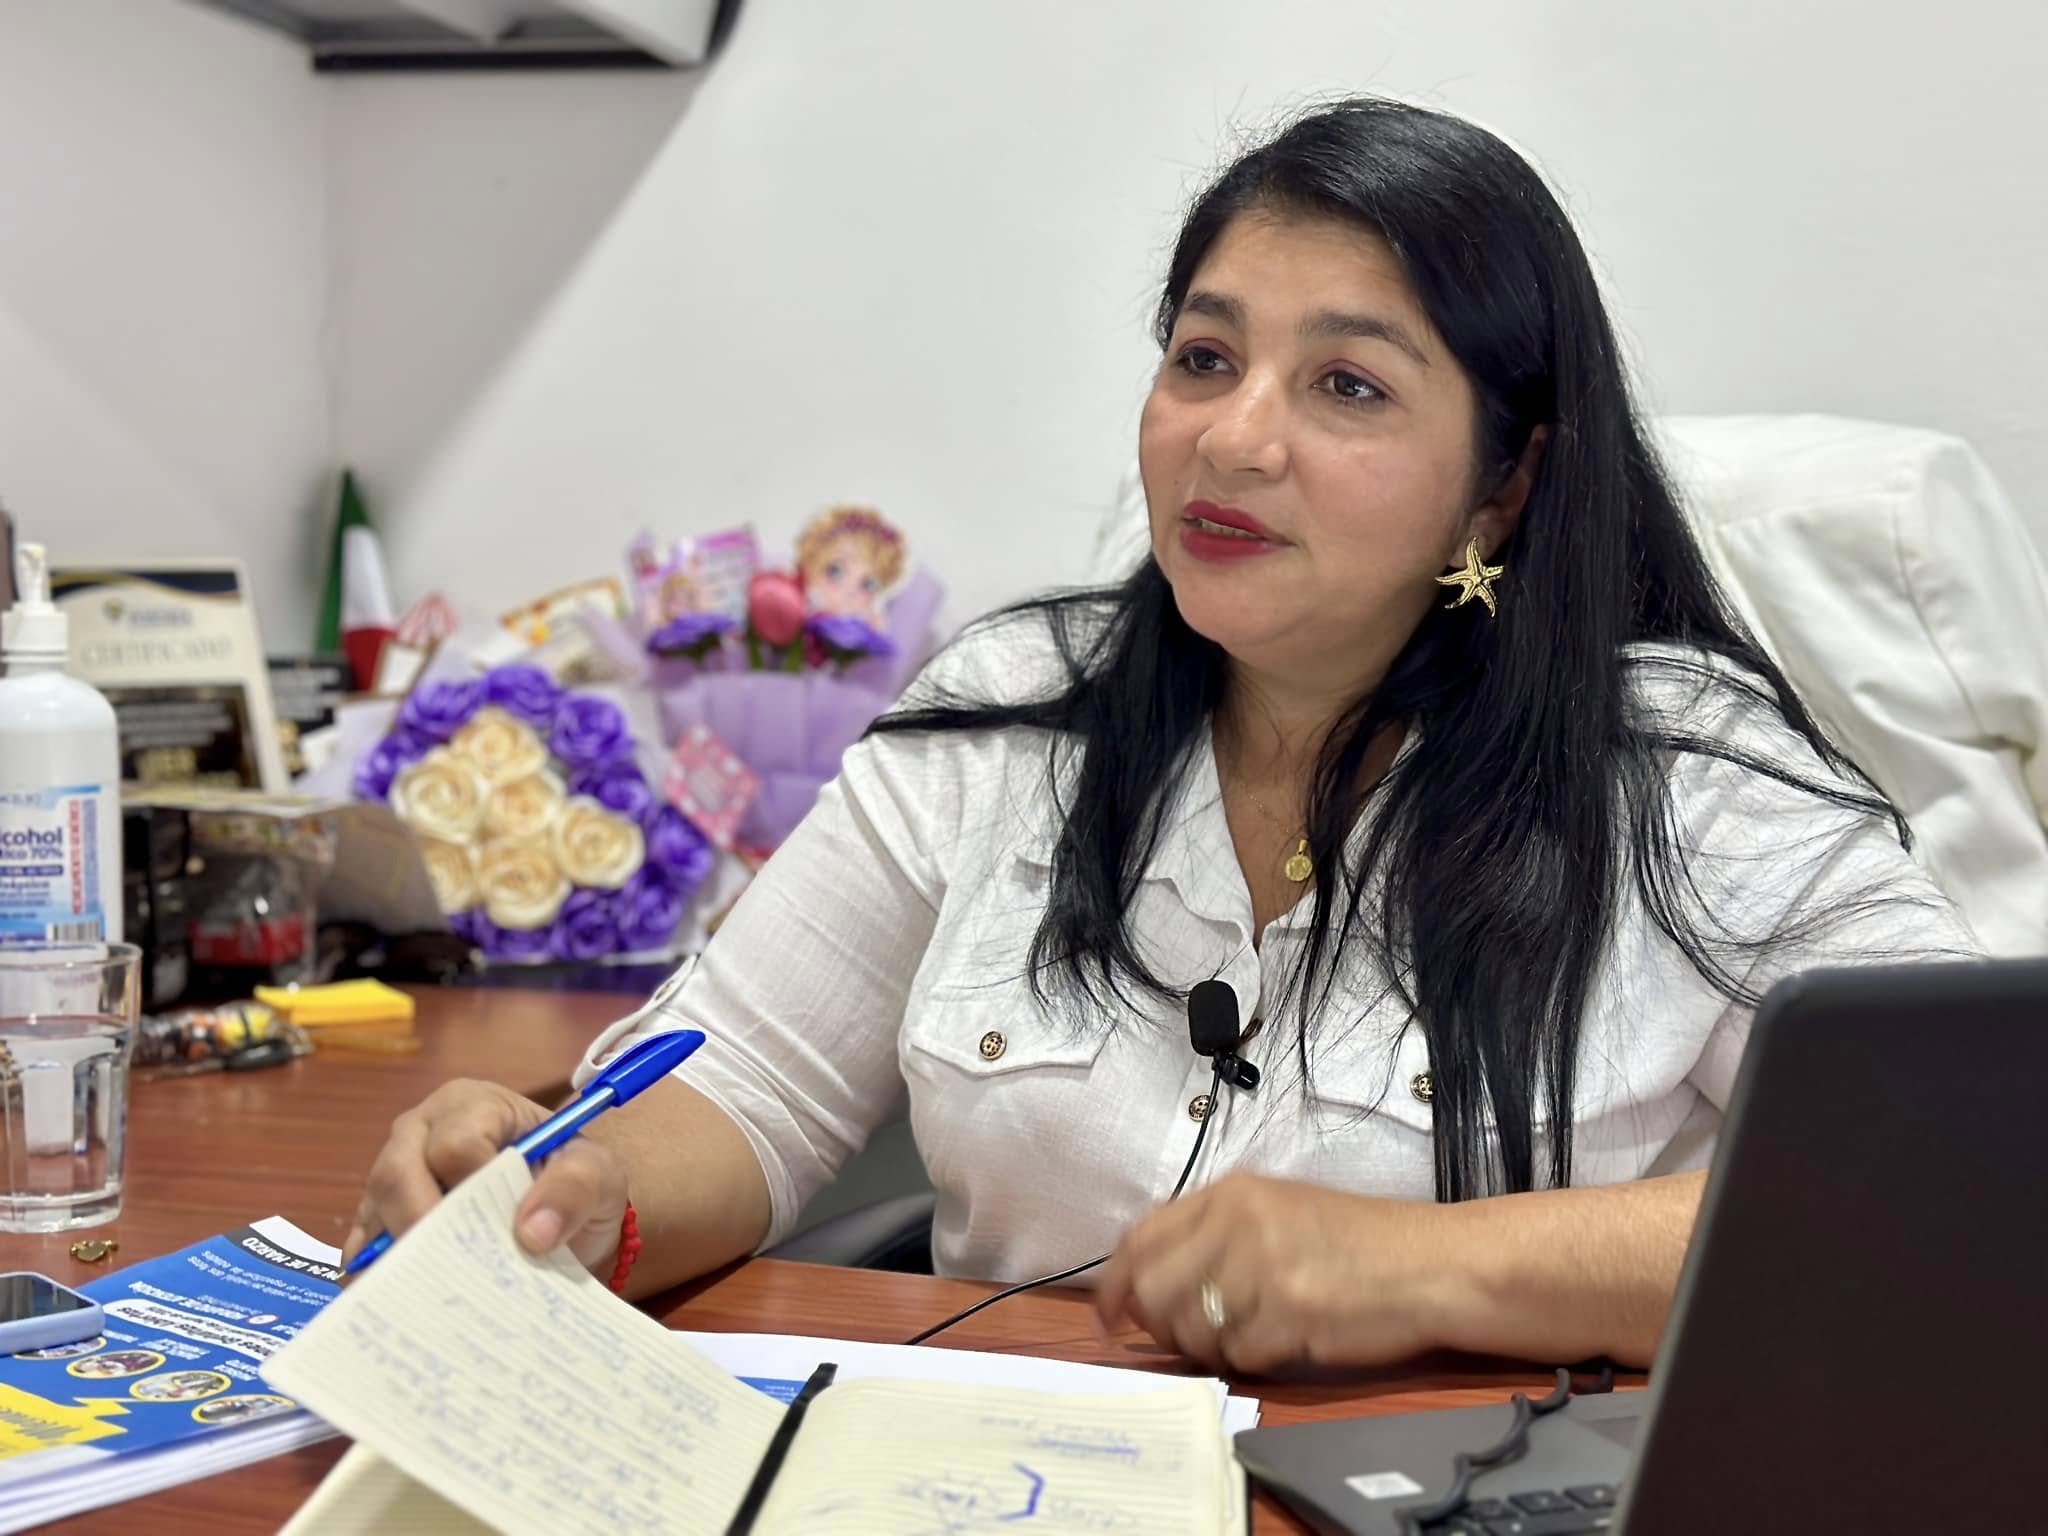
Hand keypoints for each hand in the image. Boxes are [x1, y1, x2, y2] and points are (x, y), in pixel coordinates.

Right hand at [342, 1079, 629, 1276]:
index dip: (472, 1188)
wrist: (566, 1213)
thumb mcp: (598, 1174)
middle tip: (449, 1275)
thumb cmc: (575, 1181)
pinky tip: (403, 1306)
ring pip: (373, 1211)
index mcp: (474, 1106)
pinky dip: (381, 1276)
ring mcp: (393, 1173)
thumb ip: (576, 1187)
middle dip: (420, 1228)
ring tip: (429, 1299)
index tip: (502, 1228)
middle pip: (396, 1175)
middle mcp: (421, 1132)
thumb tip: (531, 1232)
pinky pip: (363, 1245)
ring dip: (399, 1257)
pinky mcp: (379, 1216)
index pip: (454, 1144)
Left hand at [1093, 1173, 1452, 1374]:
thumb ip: (1213, 1234)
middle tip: (1185, 1337)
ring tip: (1252, 1333)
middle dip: (1160, 1325)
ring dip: (1212, 1346)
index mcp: (1230, 1193)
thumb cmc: (1359, 1242)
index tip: (1108, 1315)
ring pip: (1193, 1330)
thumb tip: (1145, 1279)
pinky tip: (1286, 1340)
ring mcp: (1265, 1268)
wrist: (1431, 1264)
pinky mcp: (1291, 1313)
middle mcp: (1239, 1223)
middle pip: (1154, 1291)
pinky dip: (1255, 1359)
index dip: (1114, 1284)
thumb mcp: (1277, 1211)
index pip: (1140, 1238)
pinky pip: (1240, 1356)